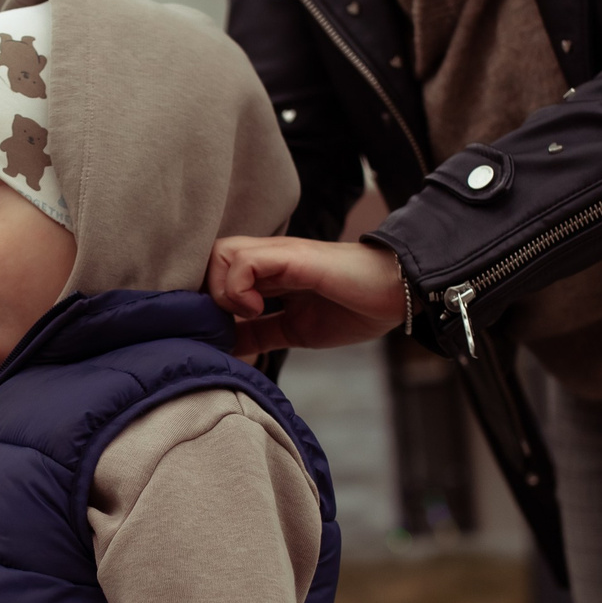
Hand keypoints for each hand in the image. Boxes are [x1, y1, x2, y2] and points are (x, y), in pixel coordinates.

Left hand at [207, 235, 407, 357]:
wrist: (395, 295)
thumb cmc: (353, 309)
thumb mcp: (294, 330)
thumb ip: (261, 335)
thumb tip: (226, 350)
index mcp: (267, 275)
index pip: (214, 275)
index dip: (205, 302)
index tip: (217, 333)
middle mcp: (267, 260)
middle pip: (208, 259)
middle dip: (206, 296)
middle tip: (227, 324)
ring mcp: (278, 255)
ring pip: (220, 253)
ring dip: (221, 291)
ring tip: (246, 314)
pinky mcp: (292, 257)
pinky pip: (244, 260)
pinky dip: (239, 289)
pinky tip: (257, 310)